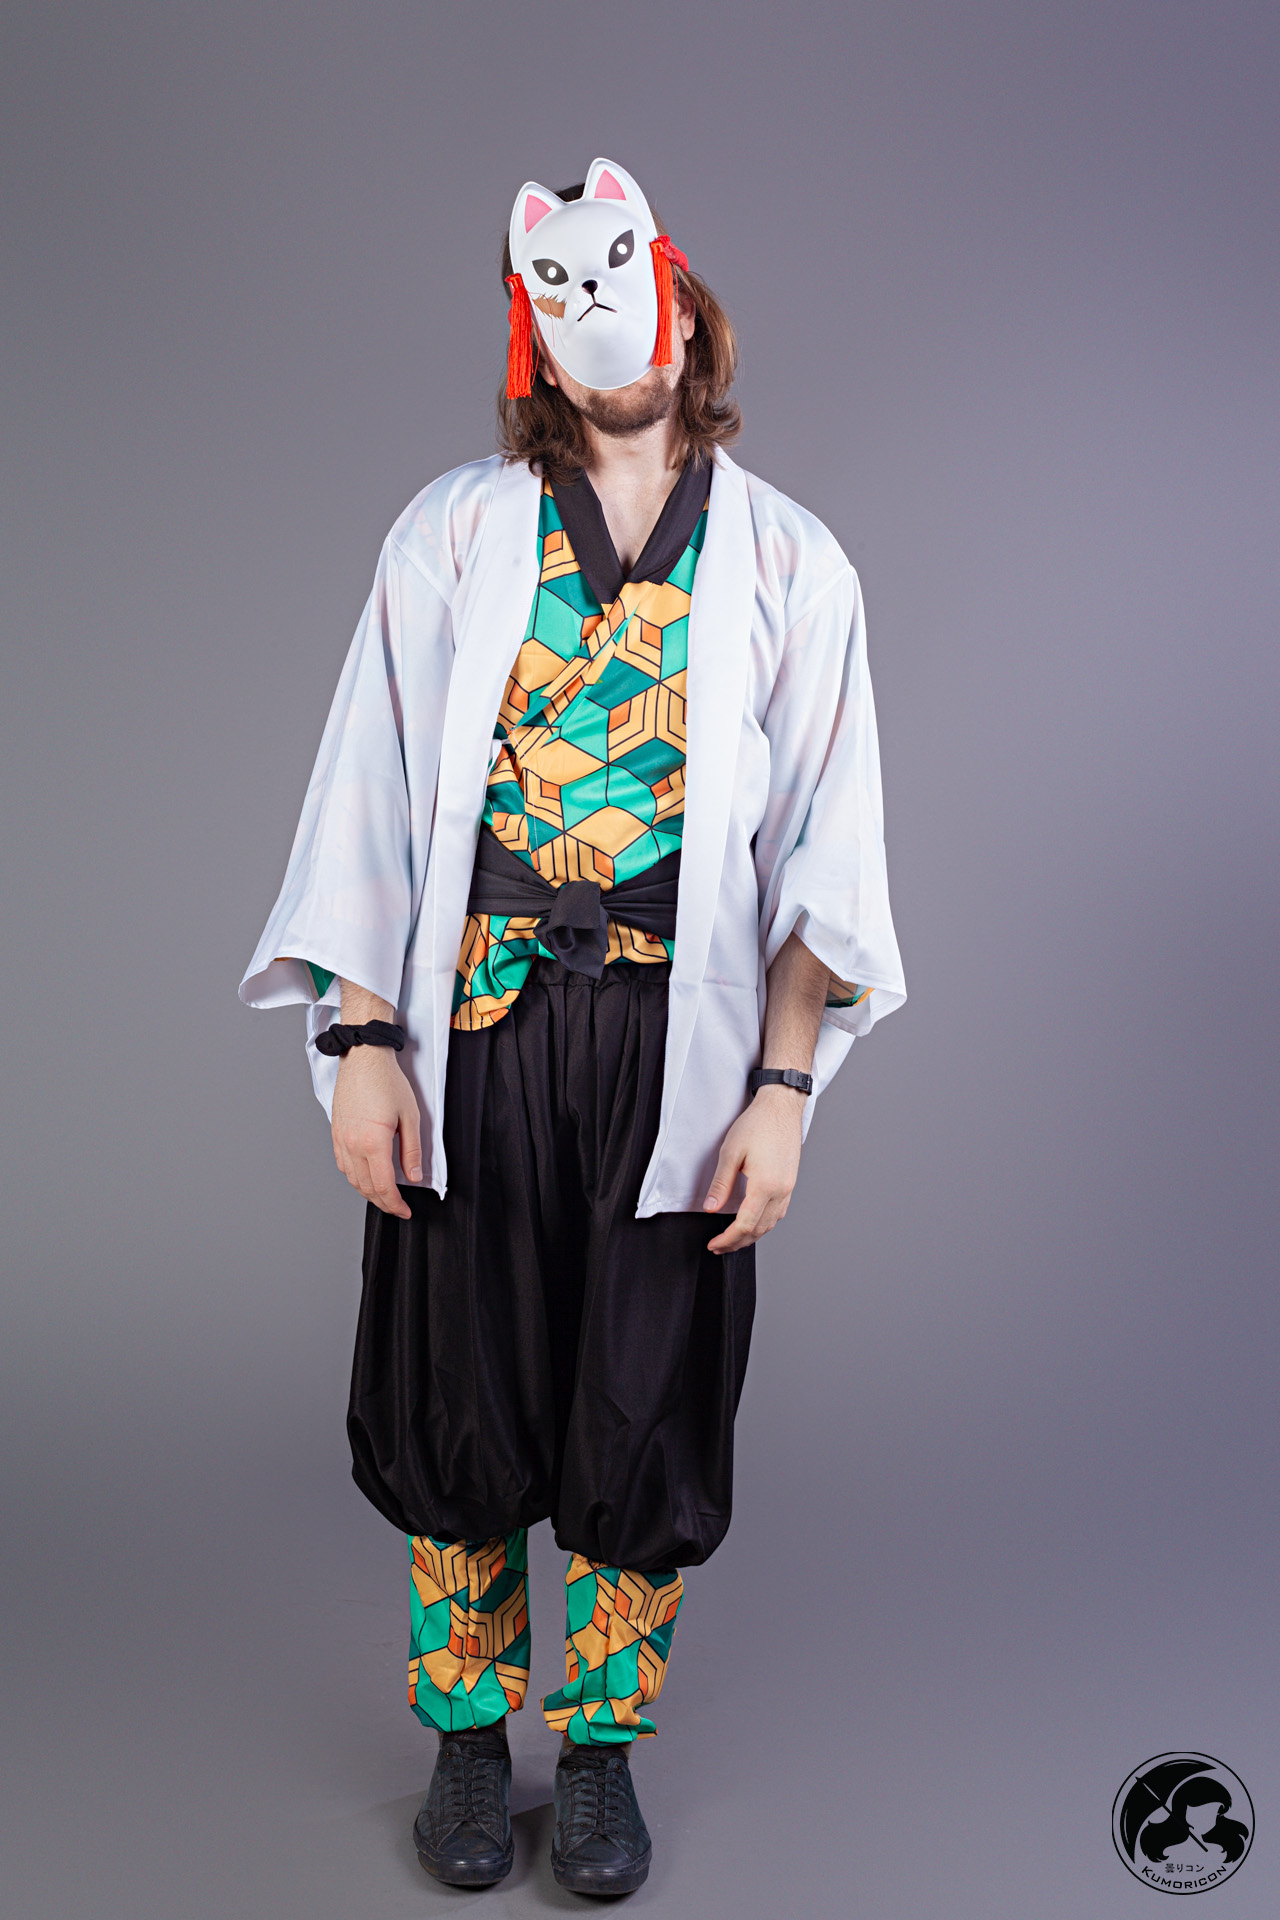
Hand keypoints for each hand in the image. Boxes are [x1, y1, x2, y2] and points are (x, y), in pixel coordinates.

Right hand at [330, 1046, 422, 1218]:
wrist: (363, 1059)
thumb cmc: (387, 1081)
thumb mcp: (410, 1116)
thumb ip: (412, 1150)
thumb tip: (413, 1176)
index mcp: (373, 1142)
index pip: (384, 1186)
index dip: (395, 1204)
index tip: (405, 1210)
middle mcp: (353, 1144)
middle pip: (366, 1187)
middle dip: (383, 1203)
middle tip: (397, 1207)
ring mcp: (341, 1139)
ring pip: (352, 1179)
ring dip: (368, 1192)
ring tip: (383, 1196)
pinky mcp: (336, 1132)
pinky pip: (343, 1165)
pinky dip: (355, 1177)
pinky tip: (365, 1177)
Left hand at [702, 1087, 804, 1253]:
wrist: (781, 1107)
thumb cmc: (757, 1124)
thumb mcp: (731, 1152)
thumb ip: (721, 1183)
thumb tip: (711, 1208)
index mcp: (765, 1185)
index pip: (744, 1225)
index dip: (727, 1239)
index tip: (714, 1244)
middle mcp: (780, 1191)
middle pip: (759, 1229)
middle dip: (737, 1242)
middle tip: (719, 1246)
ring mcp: (788, 1188)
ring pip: (771, 1224)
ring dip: (751, 1236)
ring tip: (733, 1239)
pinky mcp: (790, 1183)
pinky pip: (778, 1213)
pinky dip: (764, 1224)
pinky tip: (753, 1222)